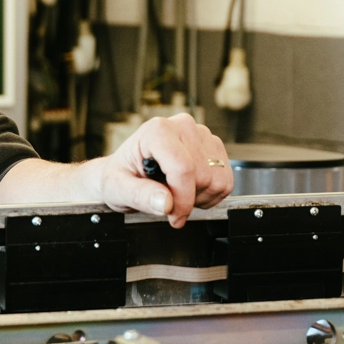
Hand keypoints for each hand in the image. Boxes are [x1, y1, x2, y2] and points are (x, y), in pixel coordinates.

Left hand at [95, 112, 232, 227]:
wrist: (127, 170)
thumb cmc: (121, 175)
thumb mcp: (118, 188)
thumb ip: (140, 196)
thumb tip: (166, 202)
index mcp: (157, 131)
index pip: (183, 168)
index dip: (182, 199)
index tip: (174, 215)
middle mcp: (182, 127)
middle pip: (203, 176)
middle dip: (187, 199)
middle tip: (167, 201)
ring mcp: (201, 135)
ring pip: (218, 179)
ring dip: (200, 197)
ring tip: (177, 193)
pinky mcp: (213, 146)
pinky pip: (226, 180)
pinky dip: (211, 193)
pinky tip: (190, 190)